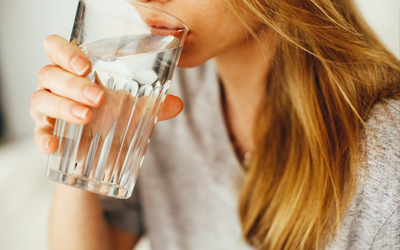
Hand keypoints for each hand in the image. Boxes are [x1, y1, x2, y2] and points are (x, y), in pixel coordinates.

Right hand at [31, 34, 182, 154]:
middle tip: (98, 98)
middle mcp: (56, 85)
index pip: (56, 48)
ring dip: (63, 106)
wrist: (99, 152)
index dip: (65, 52)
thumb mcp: (132, 110)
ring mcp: (47, 107)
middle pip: (50, 73)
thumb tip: (178, 104)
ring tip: (87, 116)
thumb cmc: (112, 118)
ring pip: (41, 98)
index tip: (86, 65)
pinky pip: (37, 132)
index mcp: (75, 70)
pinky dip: (43, 137)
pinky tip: (54, 146)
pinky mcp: (46, 131)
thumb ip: (152, 105)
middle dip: (73, 84)